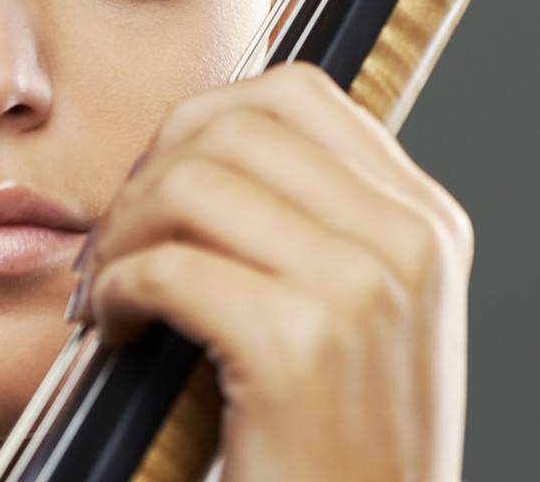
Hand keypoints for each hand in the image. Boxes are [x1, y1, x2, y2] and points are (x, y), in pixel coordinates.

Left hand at [72, 62, 472, 481]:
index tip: (165, 184)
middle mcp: (409, 242)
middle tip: (120, 239)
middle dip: (153, 169)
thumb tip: (207, 142)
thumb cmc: (340, 458)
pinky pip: (168, 265)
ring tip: (112, 288)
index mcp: (428, 224)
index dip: (206, 121)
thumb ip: (321, 228)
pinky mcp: (299, 349)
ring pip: (195, 183)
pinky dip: (117, 291)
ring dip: (125, 231)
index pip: (300, 94)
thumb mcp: (364, 324)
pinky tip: (116, 331)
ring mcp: (363, 291)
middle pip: (240, 125)